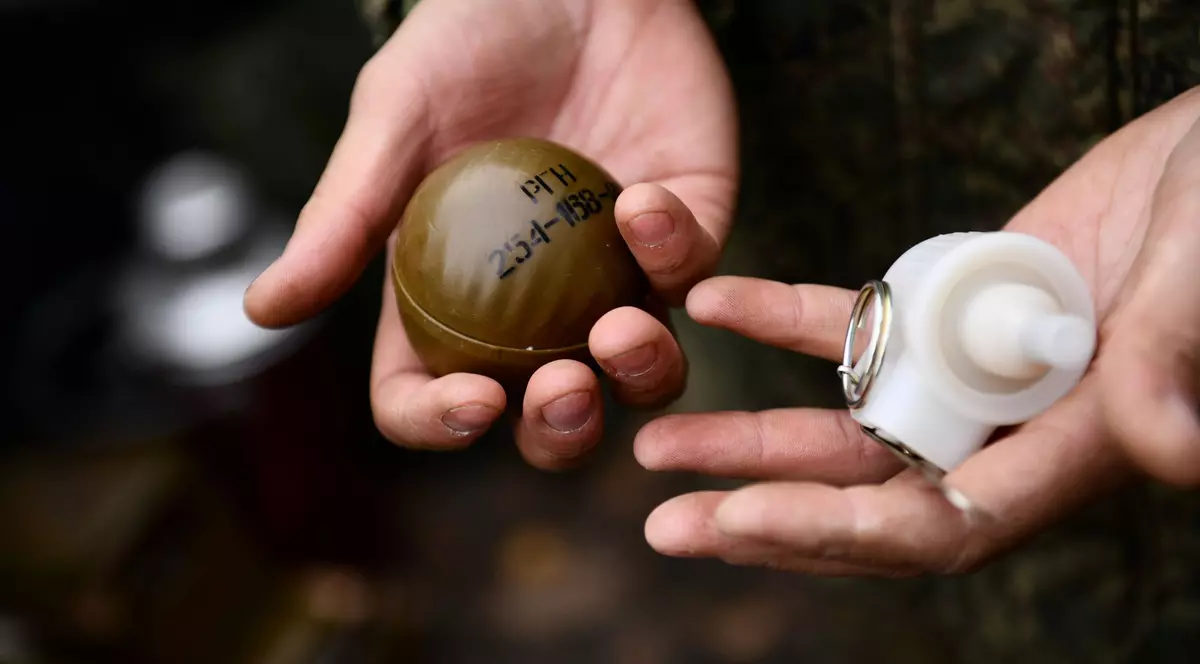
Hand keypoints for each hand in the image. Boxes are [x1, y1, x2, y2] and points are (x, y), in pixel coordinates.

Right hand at [243, 0, 737, 467]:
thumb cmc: (468, 41)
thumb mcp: (394, 119)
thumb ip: (342, 217)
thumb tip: (262, 311)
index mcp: (451, 298)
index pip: (432, 392)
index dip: (443, 422)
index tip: (472, 402)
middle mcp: (538, 306)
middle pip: (551, 416)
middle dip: (560, 431)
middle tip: (561, 390)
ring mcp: (618, 275)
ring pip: (642, 375)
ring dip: (640, 374)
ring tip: (620, 329)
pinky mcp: (689, 229)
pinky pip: (695, 272)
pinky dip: (674, 252)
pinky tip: (643, 202)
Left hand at [635, 86, 1199, 575]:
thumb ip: (1177, 353)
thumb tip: (1172, 451)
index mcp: (1073, 447)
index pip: (942, 523)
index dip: (840, 534)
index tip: (738, 519)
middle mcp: (1010, 429)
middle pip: (869, 498)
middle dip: (765, 517)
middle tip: (666, 524)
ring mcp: (972, 373)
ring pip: (846, 425)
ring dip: (749, 440)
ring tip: (657, 443)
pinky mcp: (948, 311)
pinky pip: (853, 325)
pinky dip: (780, 320)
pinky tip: (713, 303)